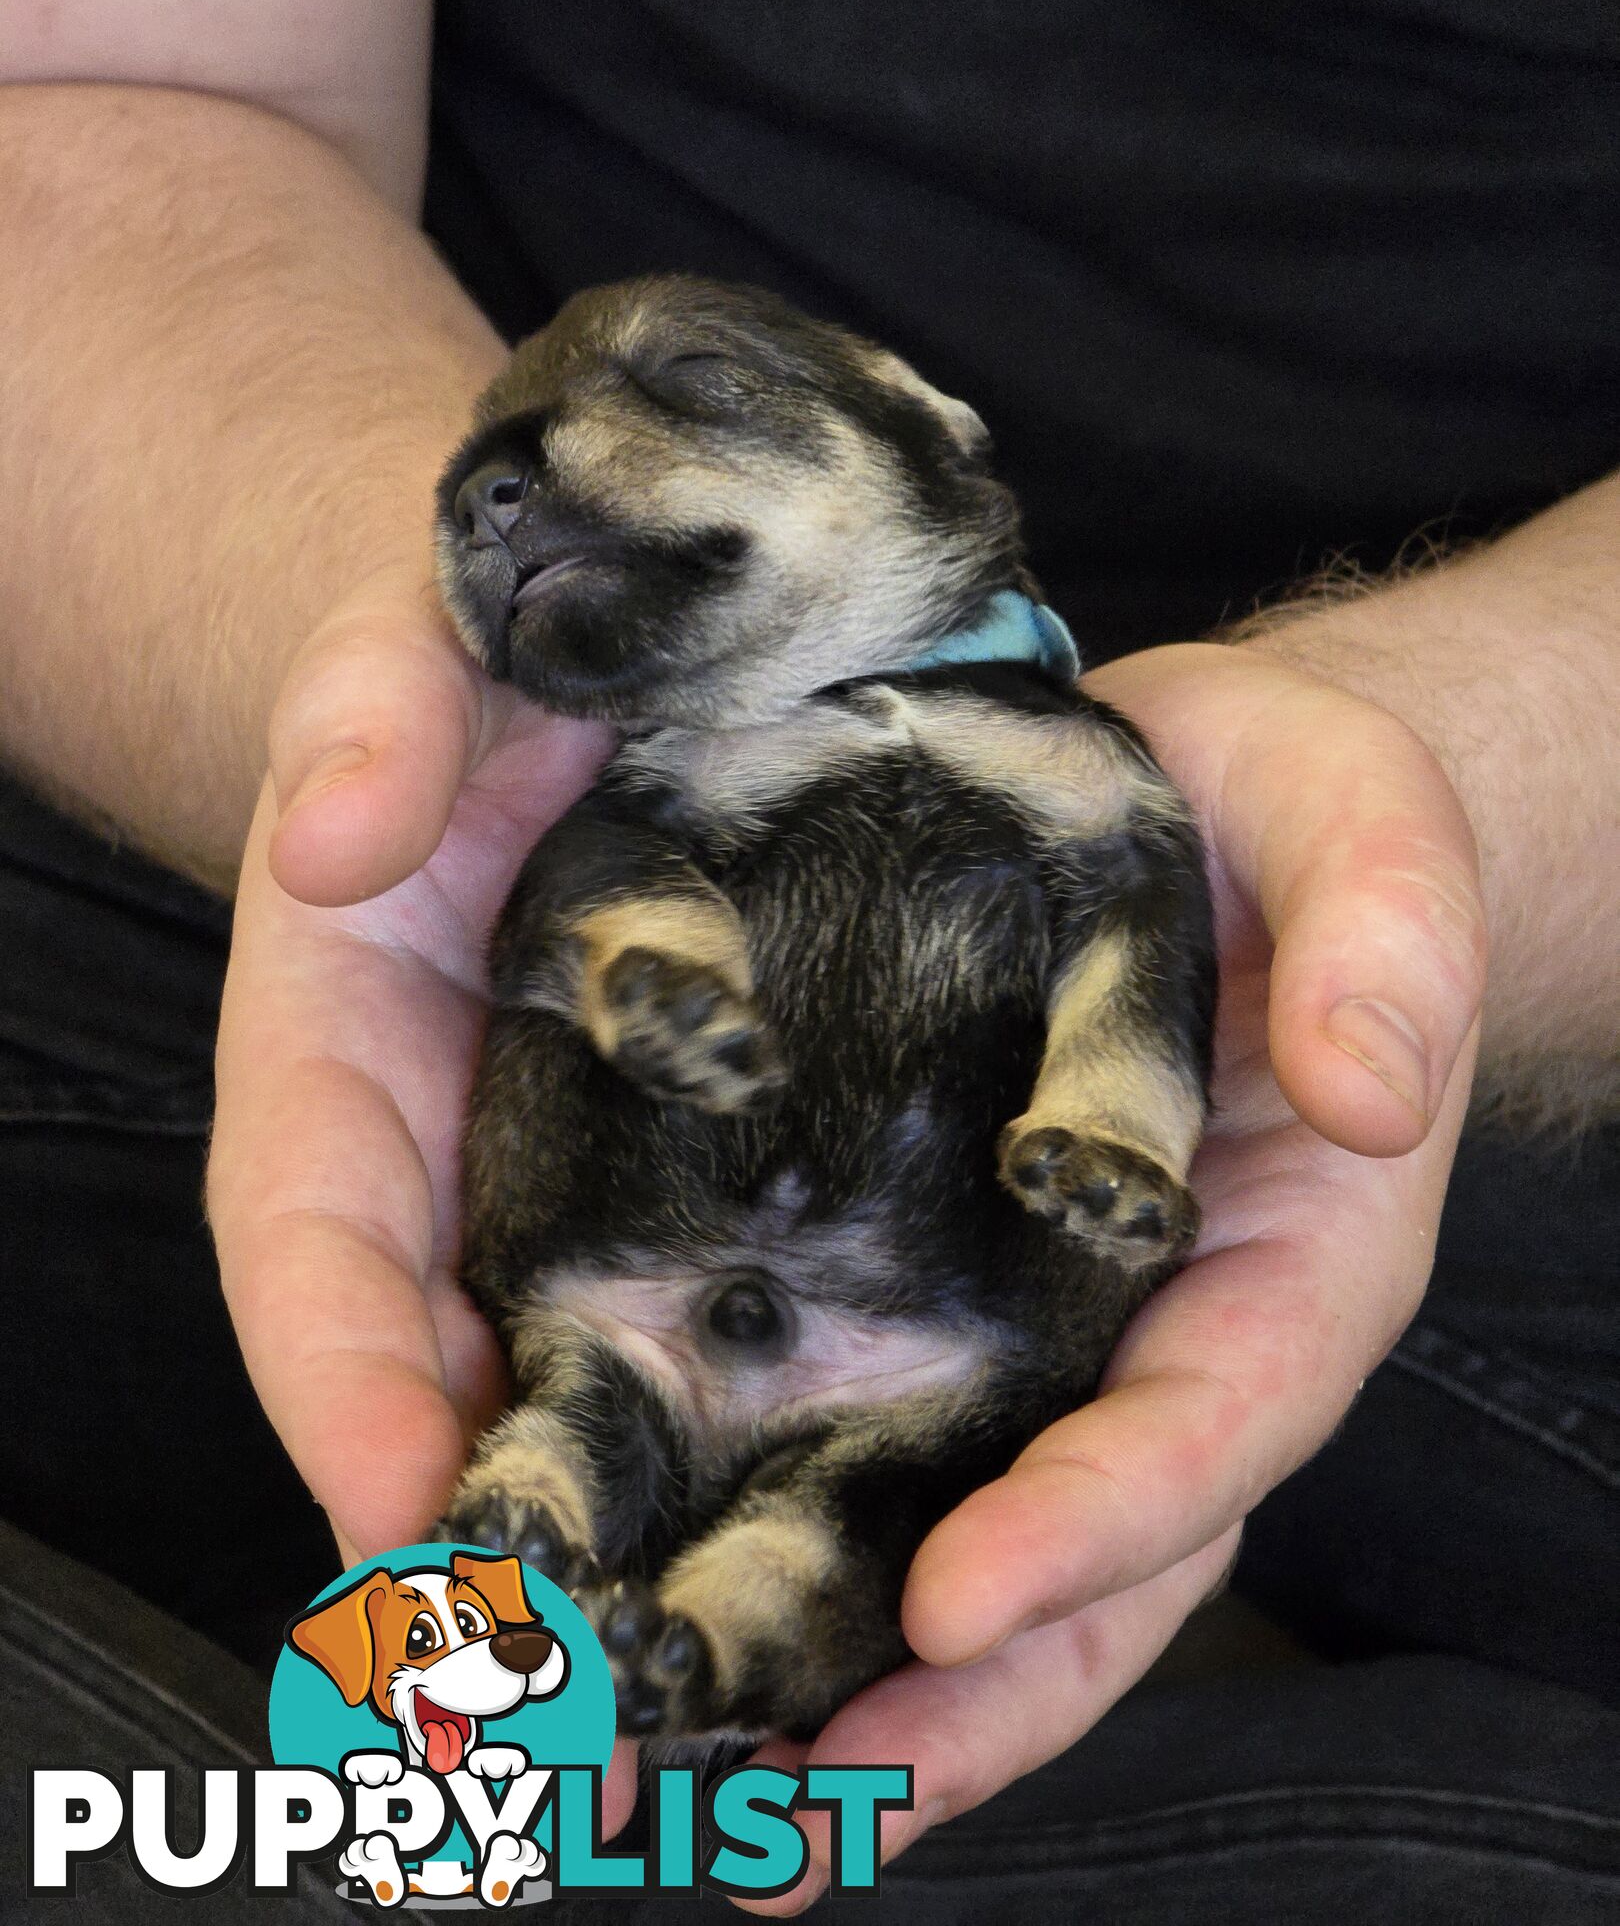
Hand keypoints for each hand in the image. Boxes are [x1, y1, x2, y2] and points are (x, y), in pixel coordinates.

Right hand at [206, 551, 637, 1823]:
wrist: (629, 628)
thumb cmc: (497, 630)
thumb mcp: (427, 626)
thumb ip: (372, 700)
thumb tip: (333, 837)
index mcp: (344, 1036)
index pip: (304, 1236)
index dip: (331, 1383)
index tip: (401, 1520)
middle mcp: (456, 1142)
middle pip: (429, 1370)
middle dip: (477, 1541)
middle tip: (553, 1706)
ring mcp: (589, 1169)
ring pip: (583, 1385)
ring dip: (631, 1542)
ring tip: (717, 1697)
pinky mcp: (727, 1167)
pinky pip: (732, 1326)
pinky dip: (759, 1441)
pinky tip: (847, 1542)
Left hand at [730, 640, 1485, 1912]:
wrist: (1191, 797)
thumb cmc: (1292, 816)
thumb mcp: (1360, 823)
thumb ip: (1388, 935)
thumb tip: (1371, 1090)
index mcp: (1285, 1257)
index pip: (1212, 1423)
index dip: (1104, 1525)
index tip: (966, 1603)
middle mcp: (1158, 1334)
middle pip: (1087, 1562)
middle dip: (958, 1703)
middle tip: (803, 1817)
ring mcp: (1038, 1328)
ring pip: (961, 1538)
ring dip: (844, 1676)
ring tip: (699, 1794)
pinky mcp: (927, 1285)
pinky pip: (862, 1433)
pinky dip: (774, 1533)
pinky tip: (643, 1593)